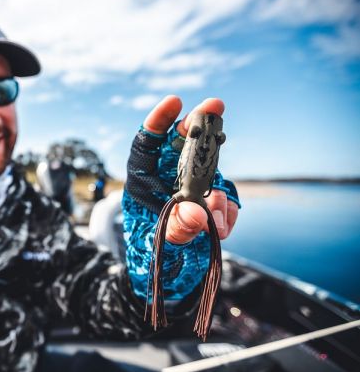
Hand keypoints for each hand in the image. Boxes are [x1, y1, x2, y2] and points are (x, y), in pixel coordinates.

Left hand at [143, 95, 237, 242]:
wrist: (168, 271)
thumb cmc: (150, 249)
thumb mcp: (157, 243)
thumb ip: (175, 229)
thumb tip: (197, 215)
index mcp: (143, 178)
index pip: (147, 142)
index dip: (159, 120)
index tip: (175, 101)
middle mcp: (168, 176)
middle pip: (183, 142)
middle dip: (199, 123)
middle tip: (216, 106)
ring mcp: (193, 185)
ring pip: (210, 170)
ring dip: (217, 191)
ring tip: (215, 224)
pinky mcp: (212, 200)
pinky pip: (225, 197)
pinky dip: (228, 211)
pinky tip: (221, 229)